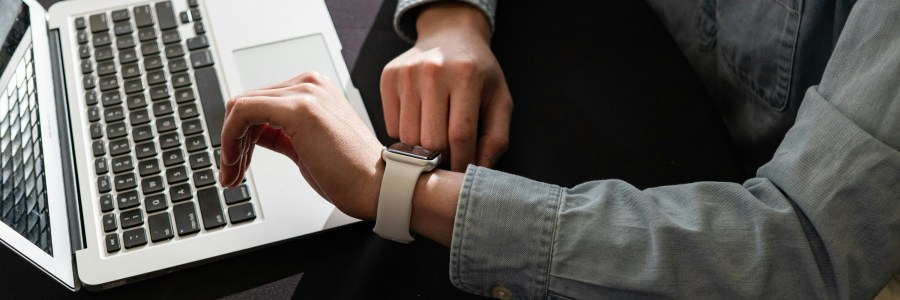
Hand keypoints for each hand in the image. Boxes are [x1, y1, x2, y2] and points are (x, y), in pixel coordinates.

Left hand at [218, 72, 384, 219]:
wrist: (378, 186)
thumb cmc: (351, 173)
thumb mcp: (306, 147)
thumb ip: (280, 134)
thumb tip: (250, 136)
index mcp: (314, 89)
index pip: (260, 101)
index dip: (240, 133)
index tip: (236, 161)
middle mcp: (309, 84)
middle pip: (246, 102)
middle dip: (231, 140)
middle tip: (230, 172)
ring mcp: (305, 92)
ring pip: (240, 106)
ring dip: (229, 143)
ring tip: (233, 174)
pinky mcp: (298, 108)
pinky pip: (243, 112)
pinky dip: (230, 138)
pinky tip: (236, 163)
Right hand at [381, 2, 511, 170]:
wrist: (449, 36)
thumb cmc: (478, 74)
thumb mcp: (499, 101)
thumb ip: (496, 139)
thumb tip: (478, 172)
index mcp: (467, 75)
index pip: (460, 135)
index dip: (462, 163)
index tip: (462, 175)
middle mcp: (434, 71)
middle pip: (431, 140)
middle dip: (441, 160)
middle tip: (448, 162)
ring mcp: (407, 73)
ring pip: (408, 138)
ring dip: (421, 152)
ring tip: (435, 145)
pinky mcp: (389, 78)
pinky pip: (391, 127)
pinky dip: (405, 137)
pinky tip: (420, 125)